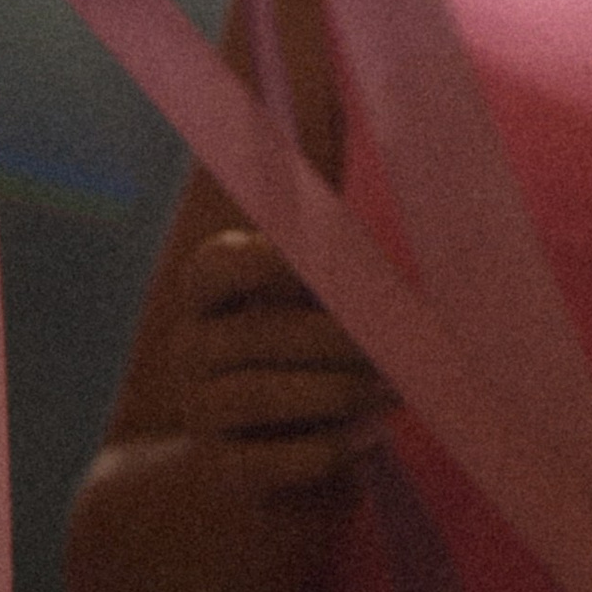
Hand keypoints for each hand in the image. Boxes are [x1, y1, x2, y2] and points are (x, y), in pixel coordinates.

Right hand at [165, 227, 391, 495]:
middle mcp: (191, 348)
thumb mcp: (308, 292)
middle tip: (400, 345)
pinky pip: (277, 460)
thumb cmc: (307, 351)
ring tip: (395, 391)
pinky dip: (333, 446)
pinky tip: (371, 434)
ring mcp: (202, 411)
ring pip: (262, 394)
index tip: (336, 275)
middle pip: (257, 334)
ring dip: (340, 392)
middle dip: (337, 339)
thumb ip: (320, 229)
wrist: (277, 461)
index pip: (217, 265)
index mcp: (207, 293)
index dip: (273, 264)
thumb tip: (335, 121)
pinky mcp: (227, 470)